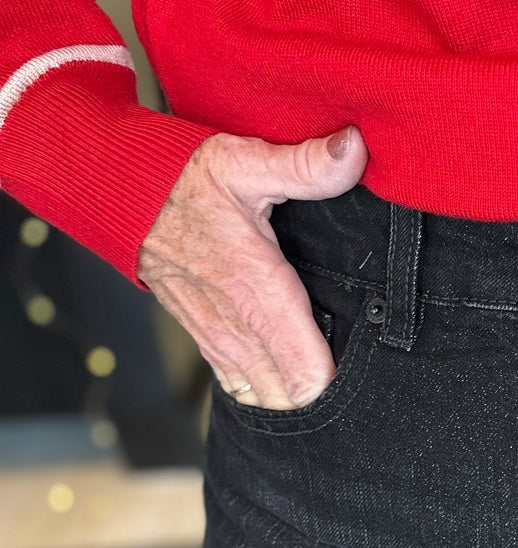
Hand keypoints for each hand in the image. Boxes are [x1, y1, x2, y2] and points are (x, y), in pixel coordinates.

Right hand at [137, 126, 368, 407]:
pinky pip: (242, 386)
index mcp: (255, 289)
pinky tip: (288, 373)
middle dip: (325, 393)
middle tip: (356, 369)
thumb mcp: (245, 163)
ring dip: (296, 393)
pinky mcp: (207, 340)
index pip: (306, 371)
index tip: (366, 366)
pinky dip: (269, 387)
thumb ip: (305, 165)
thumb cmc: (183, 182)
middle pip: (292, 397)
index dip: (340, 379)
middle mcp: (237, 325)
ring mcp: (219, 338)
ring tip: (326, 373)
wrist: (121, 199)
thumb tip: (353, 150)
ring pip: (267, 397)